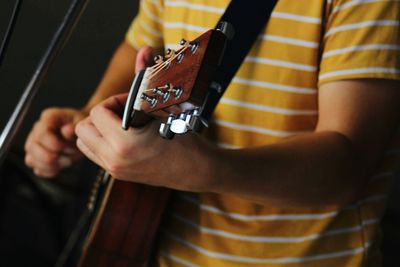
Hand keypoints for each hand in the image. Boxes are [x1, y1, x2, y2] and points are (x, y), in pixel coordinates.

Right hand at [24, 107, 86, 177]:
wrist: (84, 133)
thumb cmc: (81, 126)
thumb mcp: (82, 123)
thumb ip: (74, 126)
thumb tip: (66, 130)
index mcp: (49, 118)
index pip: (41, 133)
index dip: (53, 144)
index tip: (67, 147)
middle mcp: (37, 130)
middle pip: (31, 147)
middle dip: (50, 157)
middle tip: (68, 159)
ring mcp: (35, 144)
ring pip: (31, 159)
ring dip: (49, 165)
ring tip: (66, 162)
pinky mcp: (37, 157)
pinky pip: (36, 168)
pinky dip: (48, 171)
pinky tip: (60, 167)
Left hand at [75, 46, 215, 190]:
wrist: (195, 169)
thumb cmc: (184, 140)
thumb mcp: (164, 108)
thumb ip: (147, 77)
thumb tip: (144, 50)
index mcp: (125, 144)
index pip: (98, 112)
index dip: (114, 102)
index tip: (131, 103)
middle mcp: (114, 159)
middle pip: (84, 128)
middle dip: (101, 115)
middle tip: (122, 113)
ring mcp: (114, 169)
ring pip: (84, 142)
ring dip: (97, 129)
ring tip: (119, 125)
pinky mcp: (117, 174)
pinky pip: (93, 154)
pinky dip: (101, 141)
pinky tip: (121, 136)